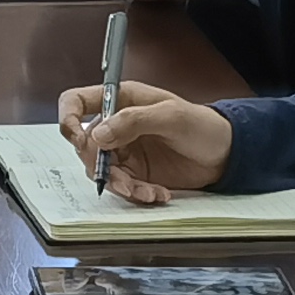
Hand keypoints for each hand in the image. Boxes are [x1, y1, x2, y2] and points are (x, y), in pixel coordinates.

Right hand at [58, 81, 233, 203]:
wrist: (226, 155)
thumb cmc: (203, 125)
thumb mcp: (171, 116)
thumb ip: (133, 121)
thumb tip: (97, 133)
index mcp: (120, 100)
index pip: (76, 102)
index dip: (68, 118)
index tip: (79, 138)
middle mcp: (116, 125)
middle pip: (84, 144)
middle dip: (100, 164)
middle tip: (122, 178)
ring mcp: (124, 151)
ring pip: (101, 171)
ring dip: (121, 185)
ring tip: (147, 191)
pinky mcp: (135, 173)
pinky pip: (122, 187)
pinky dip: (136, 194)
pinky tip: (158, 194)